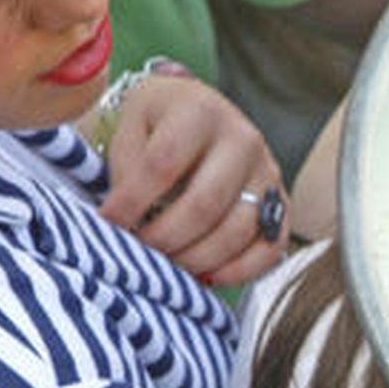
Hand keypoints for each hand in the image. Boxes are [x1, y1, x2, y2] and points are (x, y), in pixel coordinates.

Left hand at [96, 73, 285, 286]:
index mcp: (200, 111)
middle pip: (205, 203)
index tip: (107, 223)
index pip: (163, 164)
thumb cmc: (158, 127)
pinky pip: (270, 247)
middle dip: (164, 238)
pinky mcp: (280, 202)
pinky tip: (208, 276)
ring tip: (166, 264)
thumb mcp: (131, 130)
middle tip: (138, 251)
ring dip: (196, 258)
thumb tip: (127, 224)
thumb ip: (128, 172)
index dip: (131, 202)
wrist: (196, 114)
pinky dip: (239, 270)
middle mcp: (243, 139)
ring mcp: (267, 172)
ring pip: (237, 231)